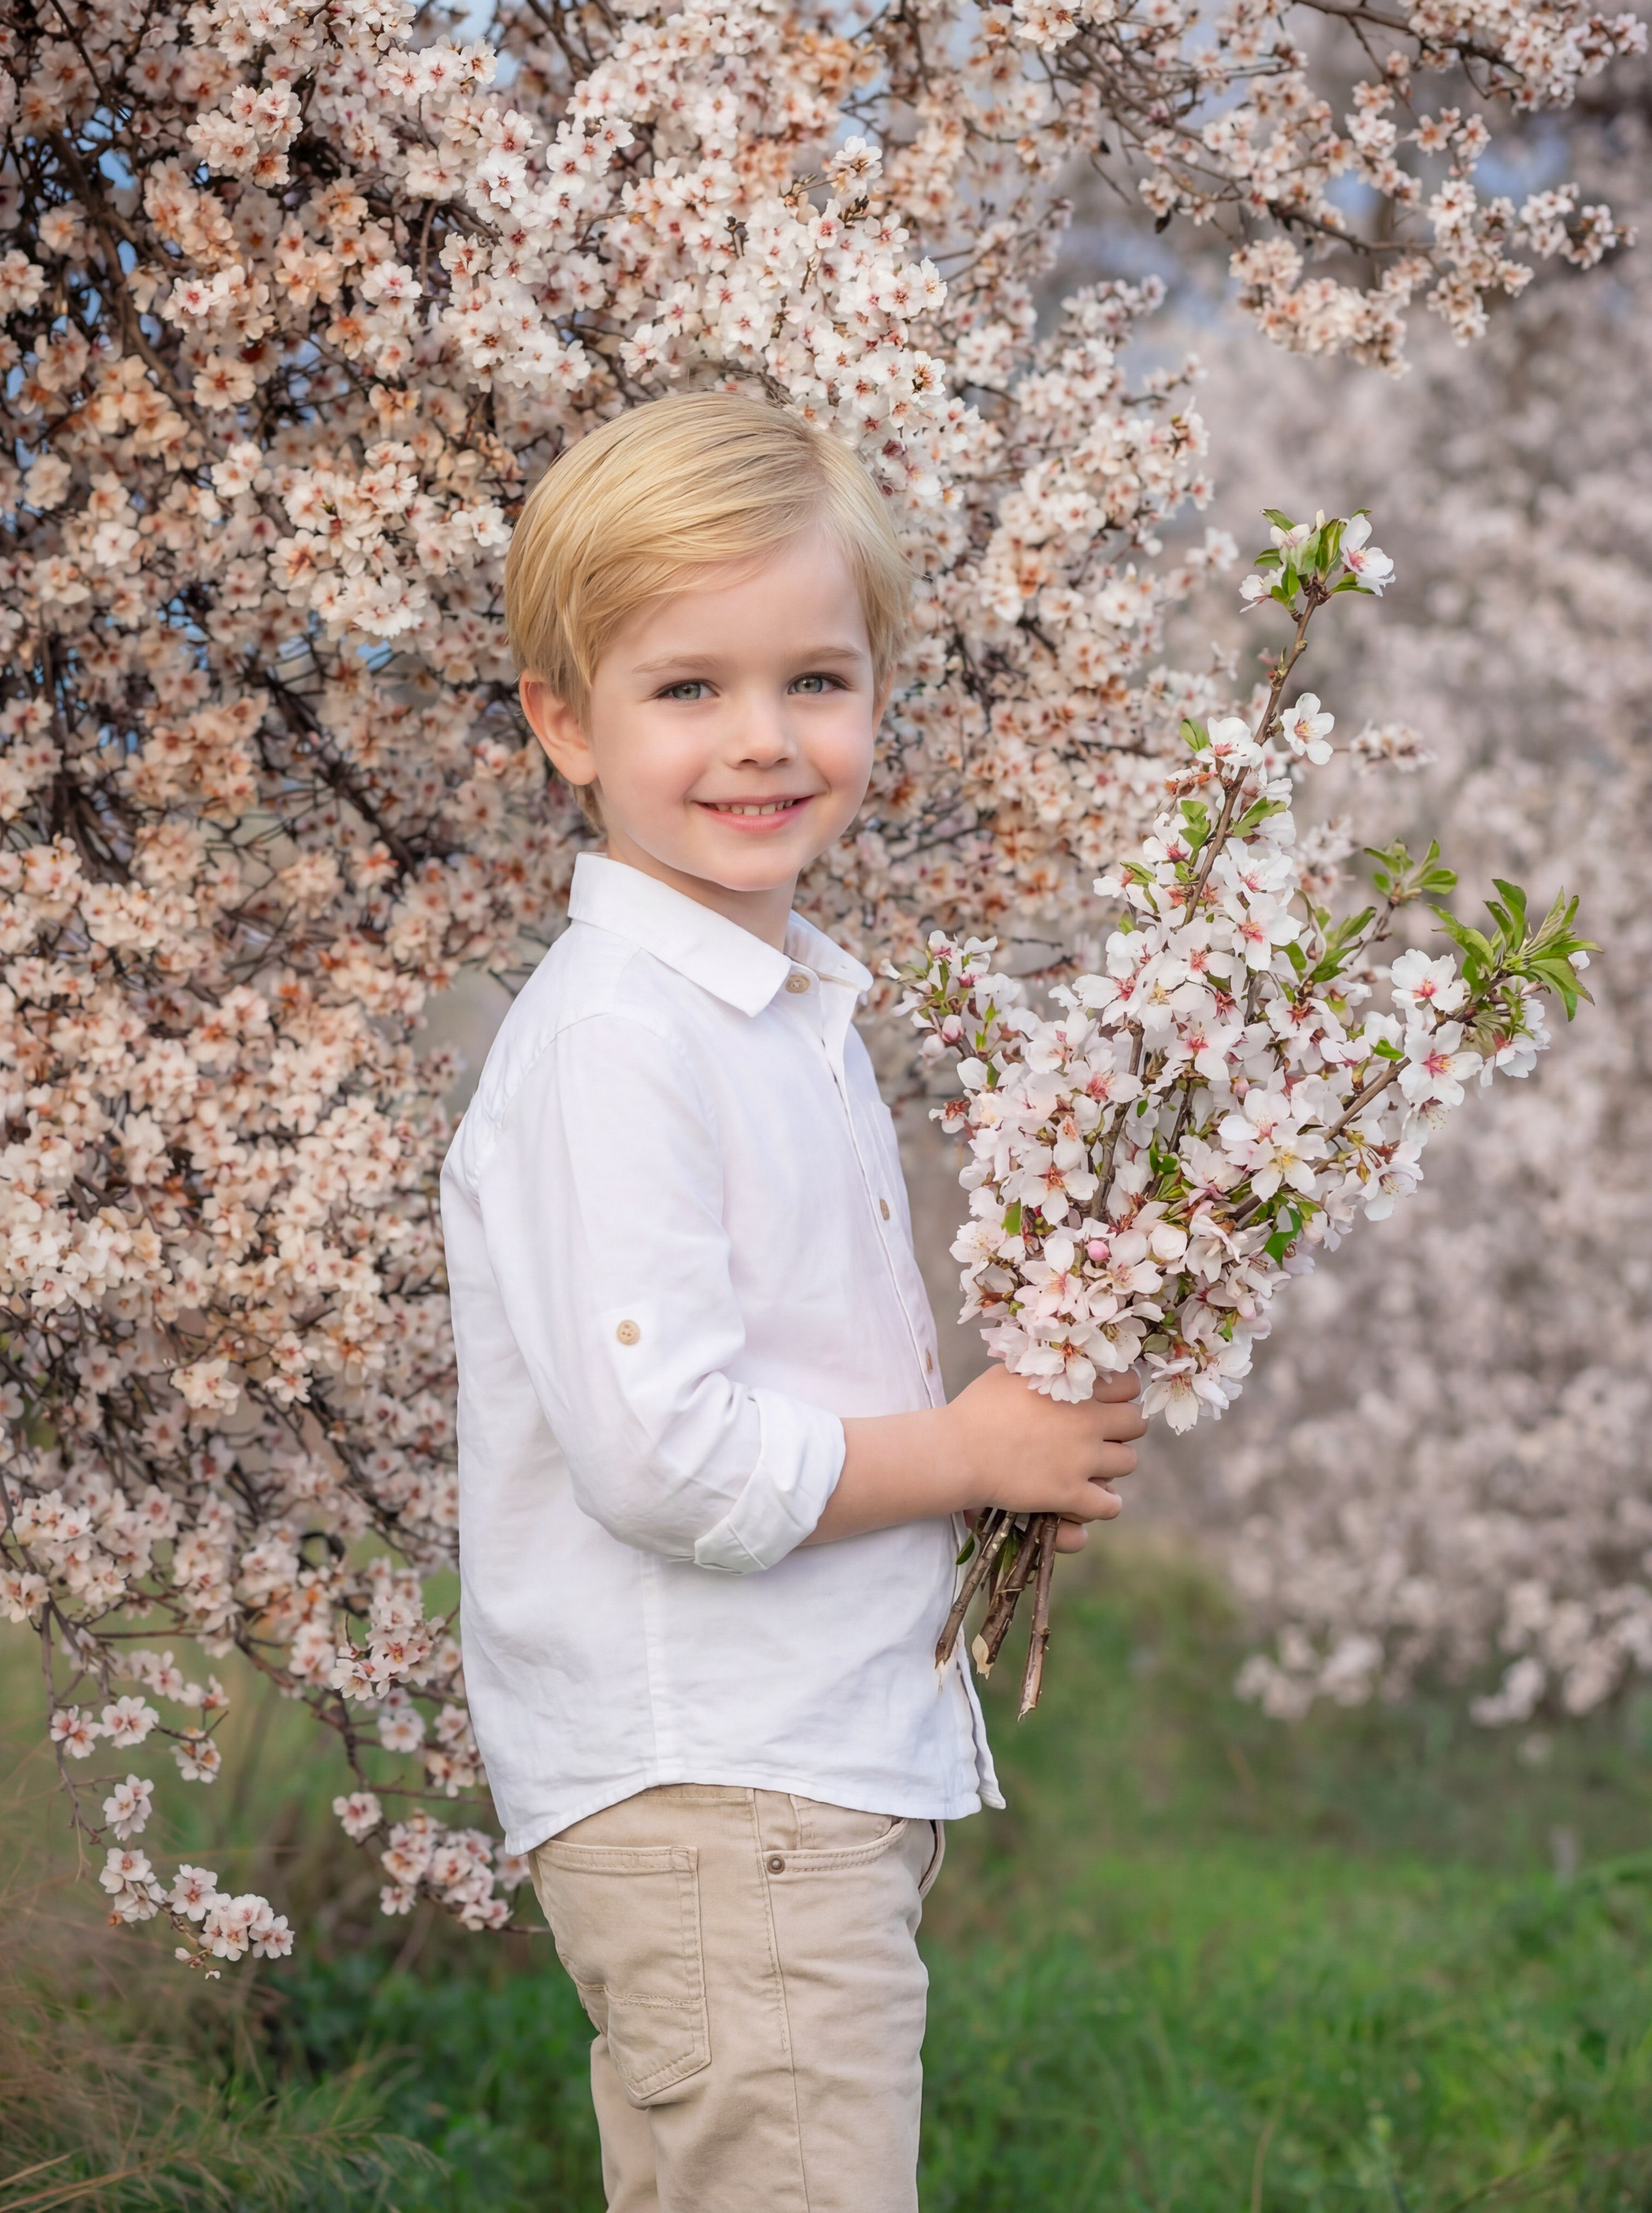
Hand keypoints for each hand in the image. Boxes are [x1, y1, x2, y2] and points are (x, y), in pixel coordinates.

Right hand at [942, 1361, 1144, 1551]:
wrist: (958, 1452)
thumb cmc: (978, 1408)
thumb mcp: (1012, 1372)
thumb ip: (1044, 1366)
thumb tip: (1059, 1355)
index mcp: (1075, 1389)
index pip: (1129, 1386)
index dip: (1122, 1394)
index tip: (1109, 1401)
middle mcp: (1087, 1423)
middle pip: (1136, 1423)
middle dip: (1123, 1428)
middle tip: (1103, 1434)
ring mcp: (1081, 1460)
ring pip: (1128, 1463)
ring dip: (1114, 1464)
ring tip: (1094, 1465)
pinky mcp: (1070, 1494)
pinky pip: (1110, 1505)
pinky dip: (1104, 1503)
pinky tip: (1088, 1498)